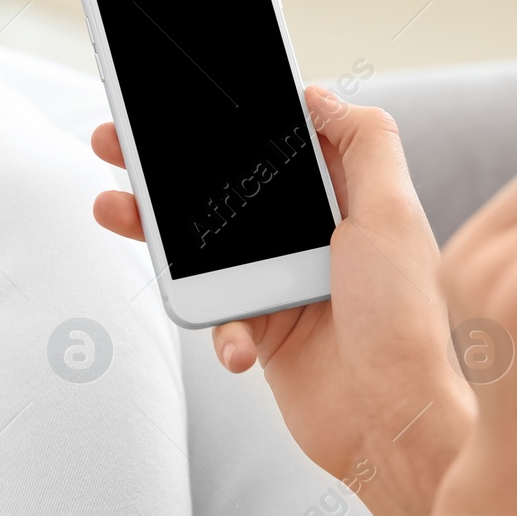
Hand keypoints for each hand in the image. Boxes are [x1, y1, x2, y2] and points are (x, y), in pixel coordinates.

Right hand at [92, 87, 473, 515]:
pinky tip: (234, 343)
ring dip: (153, 227)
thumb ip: (365, 143)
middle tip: (115, 141)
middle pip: (226, 186)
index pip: (277, 143)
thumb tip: (320, 95)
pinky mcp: (263, 330)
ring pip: (204, 243)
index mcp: (345, 198)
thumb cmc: (404, 318)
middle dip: (168, 165)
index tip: (178, 96)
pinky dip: (215, 326)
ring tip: (111, 206)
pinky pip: (215, 313)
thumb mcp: (394, 212)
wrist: (393, 420)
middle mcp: (313, 235)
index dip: (229, 117)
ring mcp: (283, 281)